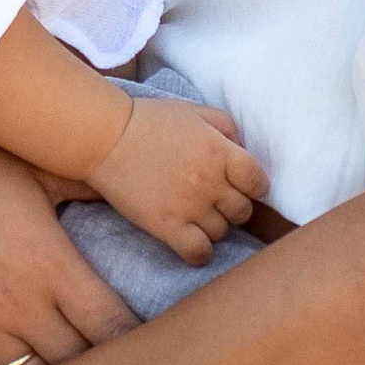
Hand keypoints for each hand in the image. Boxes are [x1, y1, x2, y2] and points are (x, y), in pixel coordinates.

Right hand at [90, 95, 265, 263]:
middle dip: (232, 208)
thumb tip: (242, 147)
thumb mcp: (194, 111)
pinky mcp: (167, 226)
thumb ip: (225, 126)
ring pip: (221, 233)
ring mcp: (190, 206)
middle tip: (214, 202)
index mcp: (221, 152)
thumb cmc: (149, 121)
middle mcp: (211, 181)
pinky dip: (201, 253)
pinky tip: (192, 244)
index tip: (242, 188)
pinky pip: (199, 252)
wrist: (106, 138)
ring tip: (196, 218)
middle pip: (242, 211)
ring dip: (213, 227)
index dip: (254, 187)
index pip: (258, 182)